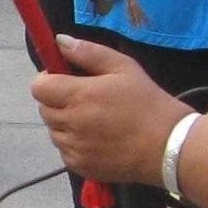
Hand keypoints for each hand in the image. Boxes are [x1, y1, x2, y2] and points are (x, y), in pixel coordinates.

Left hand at [31, 35, 189, 182]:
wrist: (168, 146)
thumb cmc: (147, 102)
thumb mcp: (123, 67)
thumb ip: (88, 52)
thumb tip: (59, 41)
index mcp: (79, 95)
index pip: (38, 87)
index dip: (48, 80)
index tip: (65, 79)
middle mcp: (71, 124)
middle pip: (44, 109)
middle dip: (57, 100)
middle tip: (84, 98)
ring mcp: (74, 148)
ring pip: (53, 130)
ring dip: (64, 123)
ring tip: (93, 119)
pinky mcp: (80, 166)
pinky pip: (63, 150)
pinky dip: (73, 143)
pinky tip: (97, 138)